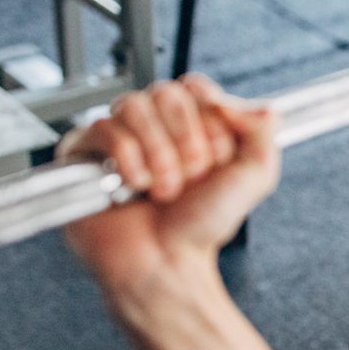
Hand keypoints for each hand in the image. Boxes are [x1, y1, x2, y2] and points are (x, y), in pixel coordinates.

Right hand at [60, 76, 279, 293]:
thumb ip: (264, 133)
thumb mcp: (253, 177)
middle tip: (191, 177)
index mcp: (189, 121)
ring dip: (158, 153)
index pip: (194, 87)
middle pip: (165, 93)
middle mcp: (153, 124)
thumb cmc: (201, 225)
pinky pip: (103, 128)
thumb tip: (260, 106)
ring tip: (164, 189)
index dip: (208, 120)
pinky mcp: (84, 151)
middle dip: (186, 140)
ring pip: (133, 106)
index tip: (216, 157)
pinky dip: (127, 159)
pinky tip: (135, 186)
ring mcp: (117, 135)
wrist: (166, 262)